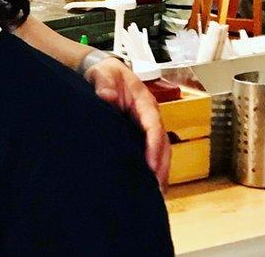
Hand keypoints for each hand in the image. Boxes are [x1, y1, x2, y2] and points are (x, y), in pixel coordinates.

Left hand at [85, 57, 170, 190]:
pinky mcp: (139, 133)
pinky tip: (149, 184)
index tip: (151, 164)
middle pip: (162, 143)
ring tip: (157, 193)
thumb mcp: (103, 73)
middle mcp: (149, 116)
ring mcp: (146, 125)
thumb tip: (107, 97)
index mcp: (144, 102)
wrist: (102, 71)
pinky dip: (153, 168)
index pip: (153, 126)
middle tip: (157, 188)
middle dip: (162, 165)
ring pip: (160, 150)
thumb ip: (104, 83)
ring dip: (160, 171)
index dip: (153, 146)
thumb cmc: (105, 72)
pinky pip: (150, 151)